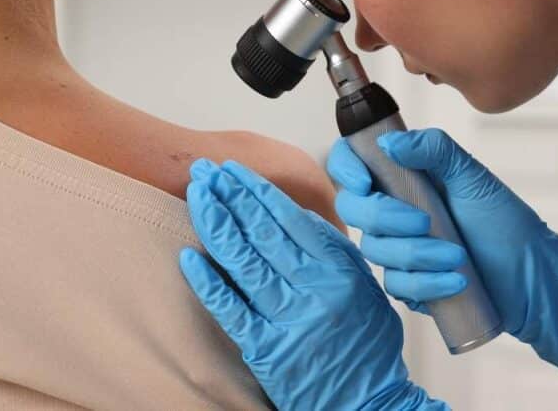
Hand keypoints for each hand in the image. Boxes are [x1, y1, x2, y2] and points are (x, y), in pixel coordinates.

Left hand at [180, 159, 446, 410]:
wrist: (368, 401)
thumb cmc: (366, 343)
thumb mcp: (362, 284)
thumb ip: (332, 248)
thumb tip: (294, 213)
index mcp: (337, 268)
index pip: (289, 218)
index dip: (256, 190)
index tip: (233, 170)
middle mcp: (314, 289)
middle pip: (262, 232)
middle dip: (230, 196)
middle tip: (203, 172)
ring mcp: (289, 319)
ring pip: (244, 262)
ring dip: (216, 225)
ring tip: (195, 198)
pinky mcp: (267, 350)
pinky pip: (231, 309)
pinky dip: (208, 282)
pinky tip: (188, 257)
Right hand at [329, 129, 557, 382]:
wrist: (532, 276)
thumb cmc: (505, 223)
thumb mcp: (473, 176)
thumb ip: (435, 149)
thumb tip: (391, 142)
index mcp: (402, 177)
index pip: (352, 164)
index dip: (345, 169)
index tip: (365, 182)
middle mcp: (393, 210)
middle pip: (354, 210)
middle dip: (386, 218)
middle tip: (425, 222)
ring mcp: (399, 248)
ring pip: (377, 251)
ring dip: (416, 255)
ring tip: (457, 256)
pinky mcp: (409, 283)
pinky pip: (397, 285)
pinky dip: (426, 283)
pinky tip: (455, 280)